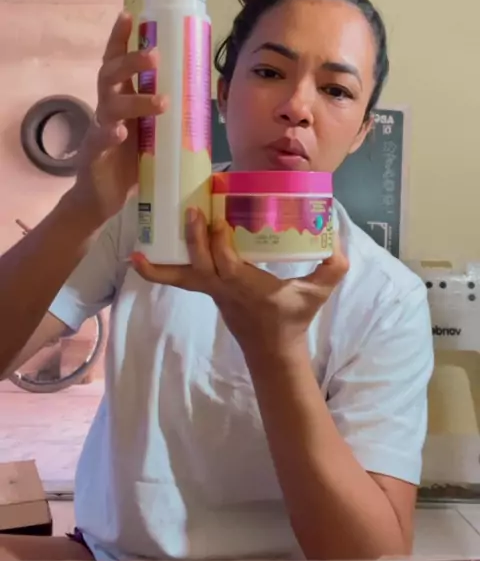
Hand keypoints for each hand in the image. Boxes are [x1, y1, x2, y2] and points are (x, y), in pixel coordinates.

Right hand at [67, 11, 166, 227]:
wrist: (101, 199)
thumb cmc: (129, 163)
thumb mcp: (149, 133)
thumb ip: (163, 115)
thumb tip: (200, 97)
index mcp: (119, 101)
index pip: (115, 63)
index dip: (119, 39)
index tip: (129, 15)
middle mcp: (107, 110)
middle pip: (111, 75)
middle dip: (131, 61)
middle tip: (155, 55)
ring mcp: (99, 131)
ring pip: (110, 105)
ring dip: (136, 100)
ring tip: (161, 101)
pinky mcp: (95, 156)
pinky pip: (100, 140)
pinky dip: (110, 135)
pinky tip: (121, 132)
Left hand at [131, 210, 347, 363]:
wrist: (272, 350)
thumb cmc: (293, 318)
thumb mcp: (318, 294)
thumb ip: (332, 268)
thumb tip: (337, 239)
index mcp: (248, 287)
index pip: (228, 265)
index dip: (219, 245)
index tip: (219, 220)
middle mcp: (224, 289)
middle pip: (201, 266)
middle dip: (194, 240)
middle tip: (190, 209)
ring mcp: (211, 291)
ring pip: (181, 276)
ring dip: (160, 264)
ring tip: (138, 246)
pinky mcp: (206, 290)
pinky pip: (178, 279)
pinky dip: (156, 271)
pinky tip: (138, 257)